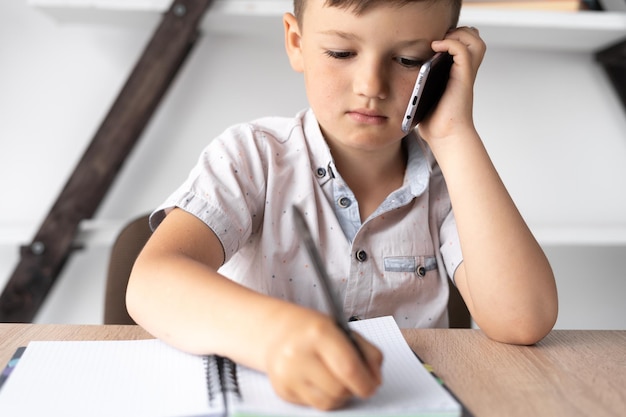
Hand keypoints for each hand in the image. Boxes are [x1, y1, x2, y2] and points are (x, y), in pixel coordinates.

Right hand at [262, 307, 382, 409]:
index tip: (372, 385)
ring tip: (334, 378)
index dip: (366, 383)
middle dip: (352, 388)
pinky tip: (317, 380)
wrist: (277, 332)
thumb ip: (367, 352)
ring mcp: (287, 373)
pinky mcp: (282, 389)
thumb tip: (375, 380)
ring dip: (338, 396)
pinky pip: (314, 405)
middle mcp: (299, 353)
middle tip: (352, 379)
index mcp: (318, 332)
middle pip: (339, 390)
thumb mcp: (343, 330)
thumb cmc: (313, 331)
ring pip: (328, 403)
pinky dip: (322, 396)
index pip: (348, 368)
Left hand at [418, 26, 485, 142]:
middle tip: (438, 40)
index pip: (462, 44)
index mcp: (455, 73)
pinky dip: (450, 43)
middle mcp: (463, 71)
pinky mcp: (463, 77)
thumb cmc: (434, 122)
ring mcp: (464, 73)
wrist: (445, 137)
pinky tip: (435, 48)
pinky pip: (462, 50)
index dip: (450, 37)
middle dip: (457, 32)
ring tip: (438, 42)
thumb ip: (421, 82)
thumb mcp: (424, 96)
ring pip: (473, 39)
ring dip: (457, 34)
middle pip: (473, 38)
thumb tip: (398, 73)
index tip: (431, 42)